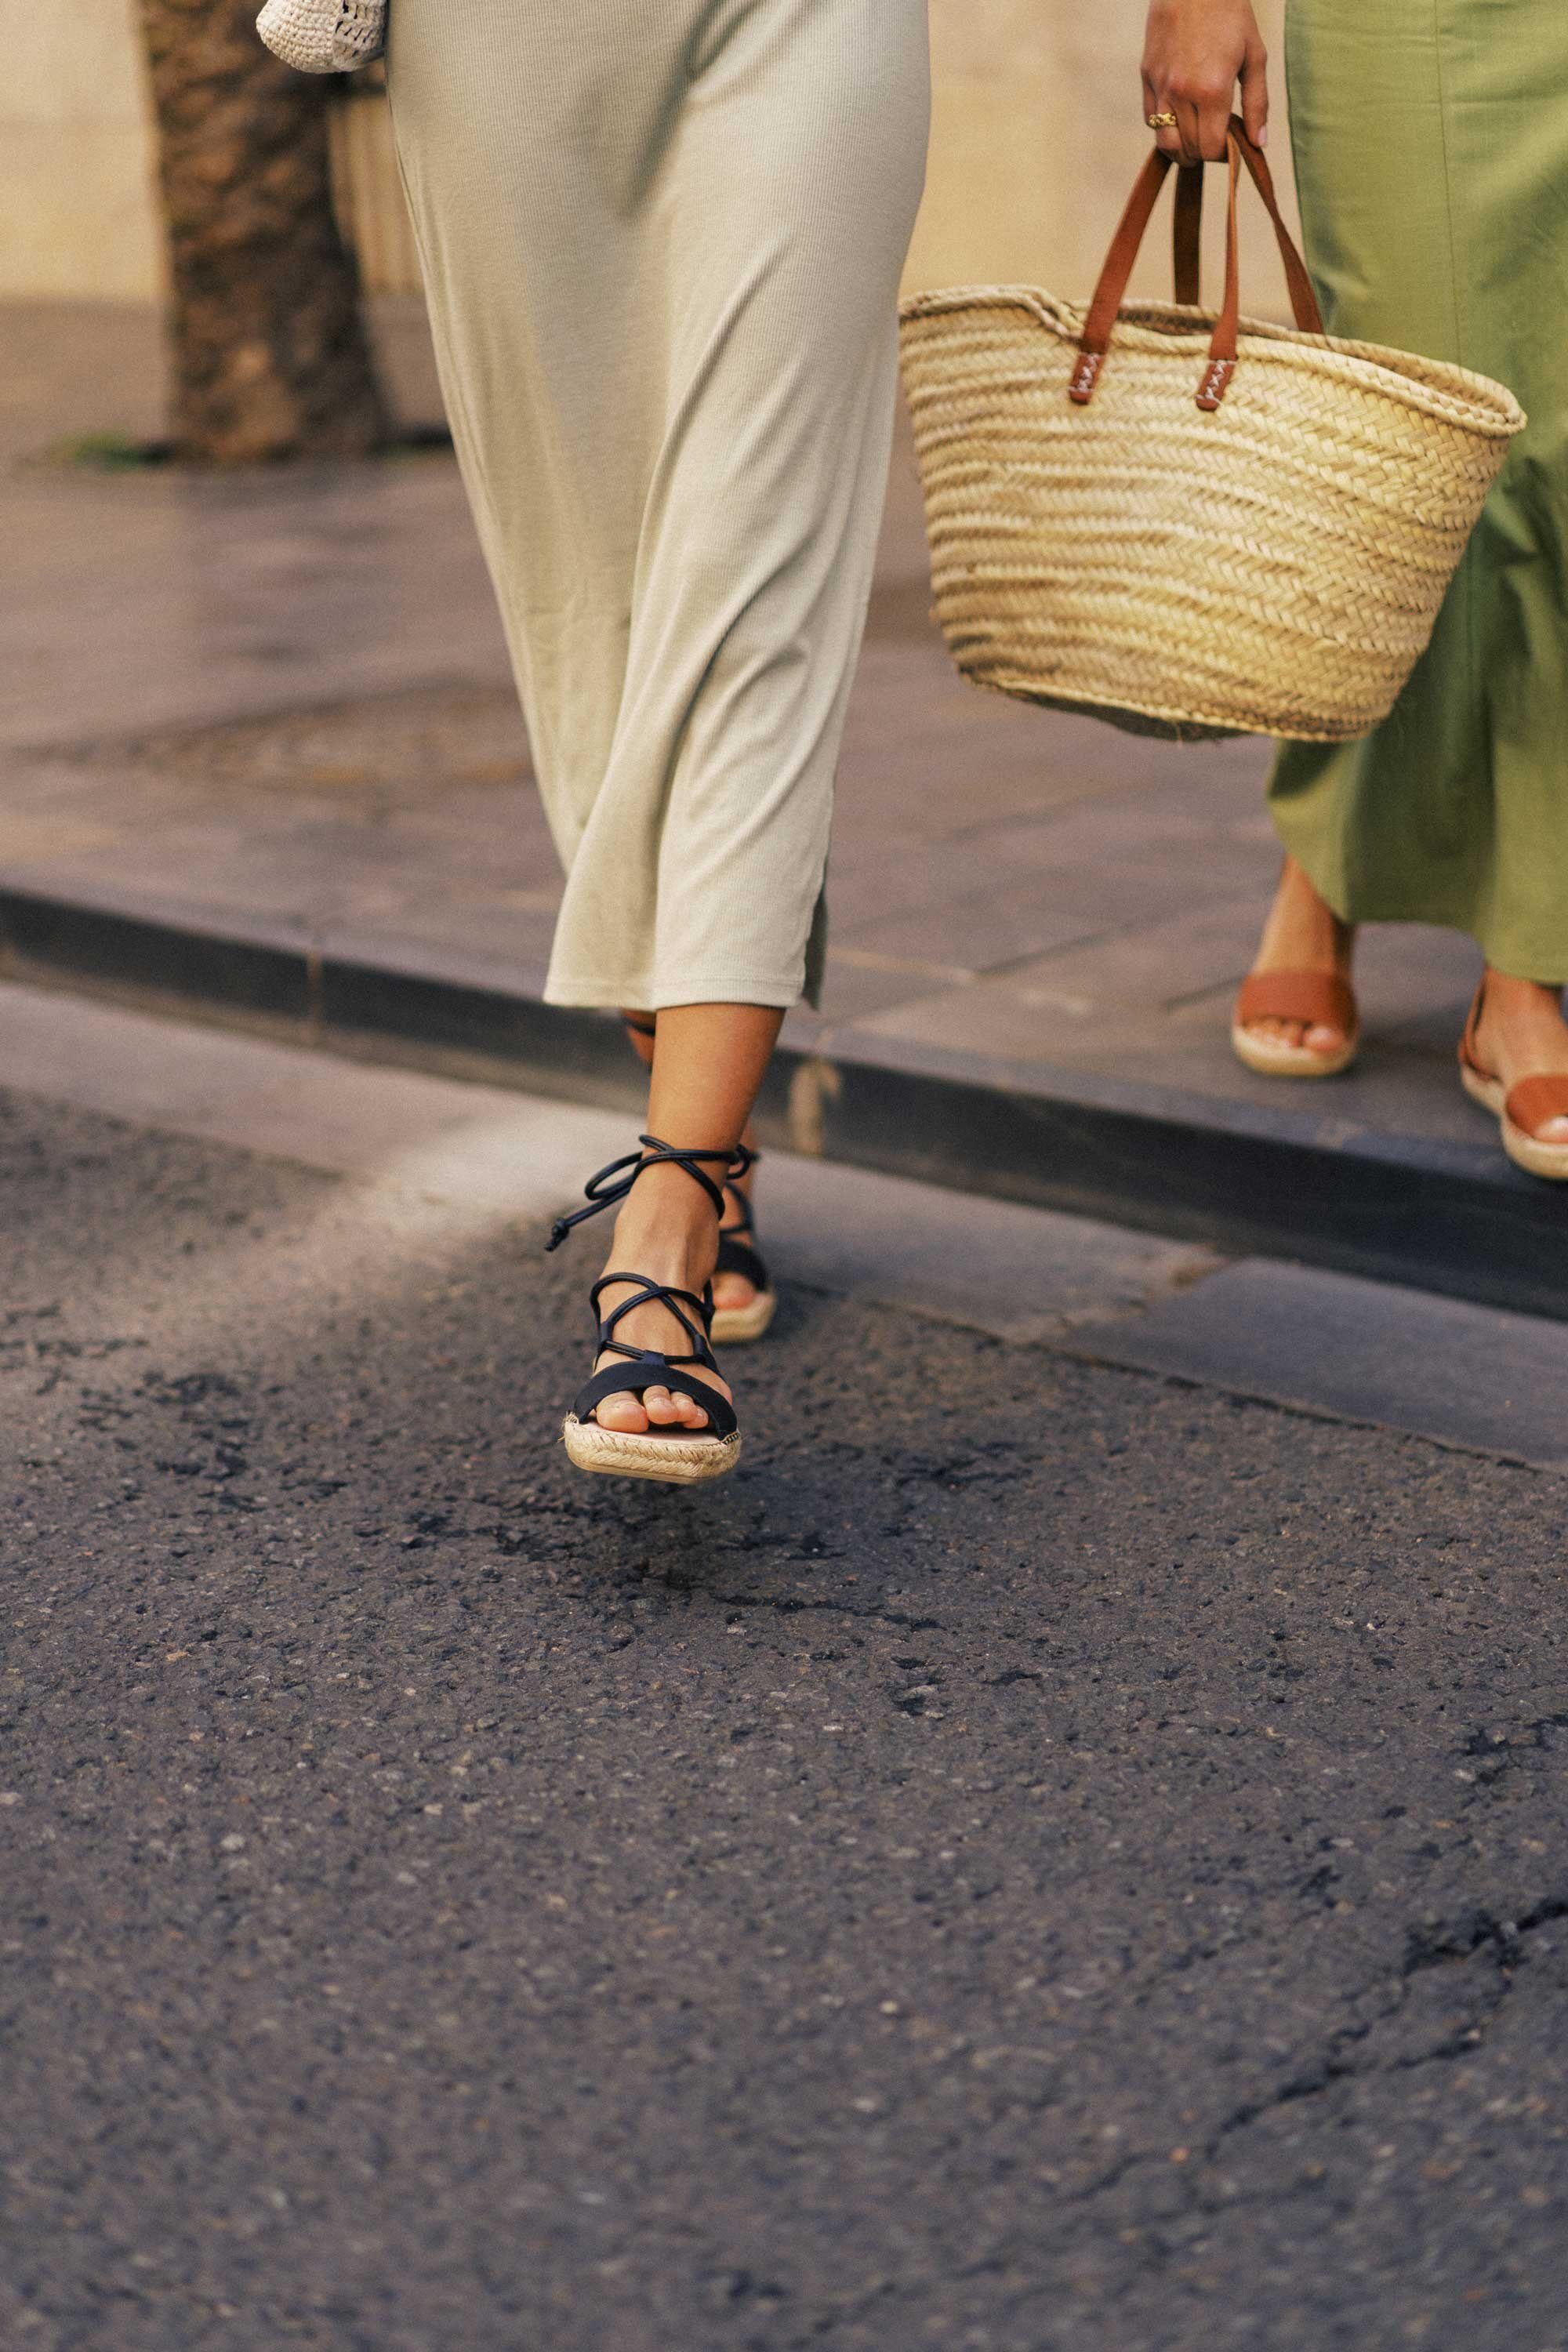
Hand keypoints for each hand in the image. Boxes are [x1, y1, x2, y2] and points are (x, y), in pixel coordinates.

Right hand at [1142, 0, 1268, 163]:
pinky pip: (1151, 120)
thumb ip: (1257, 103)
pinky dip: (1165, 129)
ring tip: (1195, 142)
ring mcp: (1161, 86)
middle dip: (1205, 152)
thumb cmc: (1229, 15)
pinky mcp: (1147, 77)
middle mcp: (1183, 93)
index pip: (1211, 148)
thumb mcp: (1254, 56)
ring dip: (1181, 151)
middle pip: (1189, 150)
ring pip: (1165, 143)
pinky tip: (1180, 119)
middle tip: (1217, 140)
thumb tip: (1258, 144)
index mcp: (1213, 90)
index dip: (1223, 155)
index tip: (1231, 146)